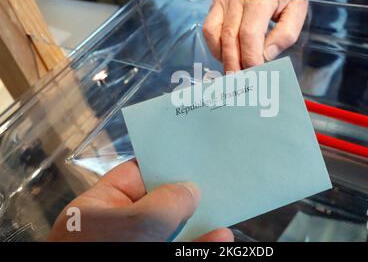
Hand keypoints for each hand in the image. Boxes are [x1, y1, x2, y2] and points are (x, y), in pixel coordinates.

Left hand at [48, 160, 233, 241]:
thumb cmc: (106, 251)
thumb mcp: (138, 223)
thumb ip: (167, 201)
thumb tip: (190, 190)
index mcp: (99, 207)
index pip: (133, 175)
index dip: (162, 166)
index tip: (191, 160)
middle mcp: (117, 227)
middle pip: (158, 203)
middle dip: (185, 195)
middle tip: (214, 184)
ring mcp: (137, 245)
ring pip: (172, 231)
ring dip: (199, 223)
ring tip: (223, 211)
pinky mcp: (154, 260)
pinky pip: (180, 248)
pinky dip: (200, 244)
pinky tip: (219, 238)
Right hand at [203, 0, 307, 71]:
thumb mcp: (297, 11)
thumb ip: (284, 36)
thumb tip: (265, 57)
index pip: (249, 34)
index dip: (251, 58)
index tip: (257, 73)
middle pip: (229, 38)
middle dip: (235, 64)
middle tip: (242, 83)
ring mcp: (223, 0)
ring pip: (214, 34)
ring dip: (223, 57)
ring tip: (234, 71)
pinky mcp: (216, 3)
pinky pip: (209, 28)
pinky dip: (215, 46)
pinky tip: (226, 55)